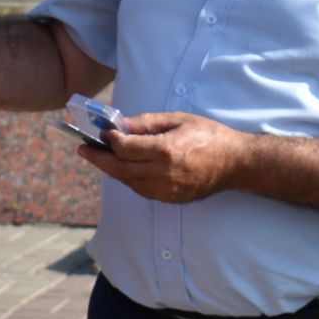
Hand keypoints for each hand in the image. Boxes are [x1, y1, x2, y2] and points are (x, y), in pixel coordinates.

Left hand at [73, 111, 248, 203]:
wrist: (235, 163)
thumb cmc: (208, 136)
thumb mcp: (177, 120)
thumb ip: (147, 123)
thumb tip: (121, 125)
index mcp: (166, 151)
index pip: (124, 148)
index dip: (109, 139)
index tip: (102, 132)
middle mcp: (163, 174)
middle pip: (119, 169)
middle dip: (98, 158)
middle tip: (83, 149)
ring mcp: (167, 189)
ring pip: (127, 181)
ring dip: (111, 169)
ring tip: (98, 156)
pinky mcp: (170, 198)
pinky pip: (141, 189)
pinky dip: (128, 178)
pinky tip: (122, 167)